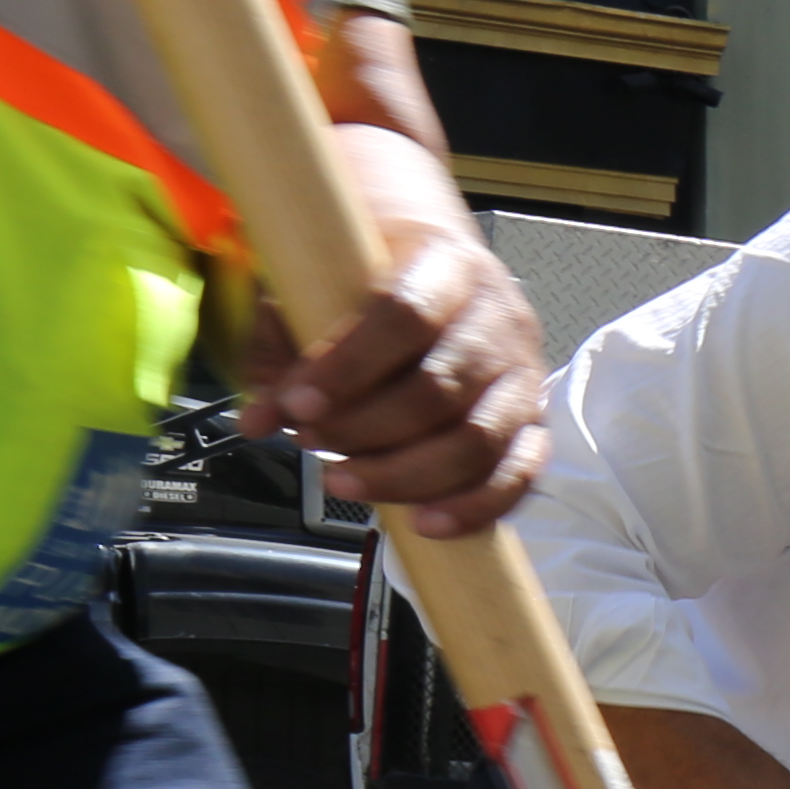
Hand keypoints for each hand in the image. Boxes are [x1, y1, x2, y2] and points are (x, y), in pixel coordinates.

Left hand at [242, 180, 546, 534]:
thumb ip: (280, 352)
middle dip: (365, 428)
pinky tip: (426, 523)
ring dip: (405, 474)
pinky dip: (474, 507)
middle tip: (309, 440)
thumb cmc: (366, 279)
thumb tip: (258, 421)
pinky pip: (519, 476)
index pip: (406, 315)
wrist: (432, 266)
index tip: (298, 403)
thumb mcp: (308, 290)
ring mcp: (522, 375)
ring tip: (344, 480)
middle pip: (440, 387)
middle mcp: (497, 319)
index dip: (349, 367)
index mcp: (446, 265)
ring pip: (477, 440)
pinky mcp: (531, 424)